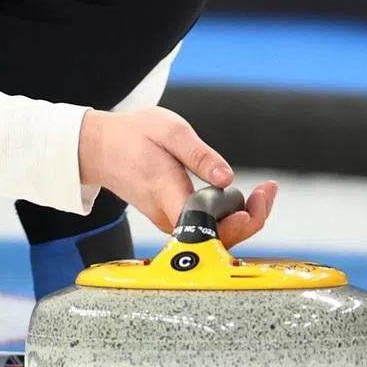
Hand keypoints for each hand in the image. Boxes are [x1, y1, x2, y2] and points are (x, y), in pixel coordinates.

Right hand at [78, 106, 277, 242]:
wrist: (98, 148)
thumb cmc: (131, 136)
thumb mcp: (168, 129)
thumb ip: (199, 154)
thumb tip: (228, 178)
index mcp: (167, 193)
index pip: (207, 224)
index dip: (239, 220)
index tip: (257, 198)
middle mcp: (168, 215)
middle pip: (218, 236)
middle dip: (253, 217)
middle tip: (269, 190)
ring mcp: (169, 220)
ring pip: (215, 233)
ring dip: (245, 217)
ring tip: (264, 191)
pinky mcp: (172, 217)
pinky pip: (207, 227)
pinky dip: (230, 215)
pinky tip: (243, 196)